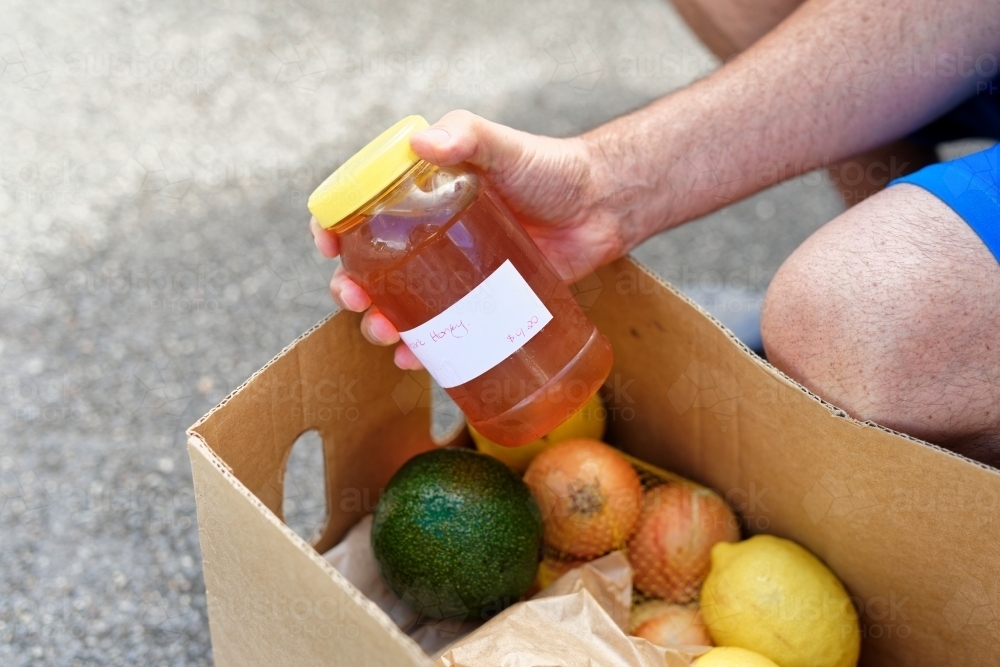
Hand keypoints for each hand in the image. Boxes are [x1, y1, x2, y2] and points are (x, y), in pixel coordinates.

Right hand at [309, 110, 628, 369]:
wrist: (601, 207)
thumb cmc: (550, 168)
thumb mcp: (503, 148)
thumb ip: (467, 137)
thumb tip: (421, 141)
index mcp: (423, 191)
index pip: (363, 206)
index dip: (336, 225)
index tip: (326, 244)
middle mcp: (432, 232)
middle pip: (374, 263)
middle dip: (352, 284)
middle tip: (353, 298)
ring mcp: (455, 269)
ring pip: (401, 301)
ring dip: (380, 321)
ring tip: (382, 332)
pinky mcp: (481, 300)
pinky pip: (443, 329)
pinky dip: (423, 347)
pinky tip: (413, 359)